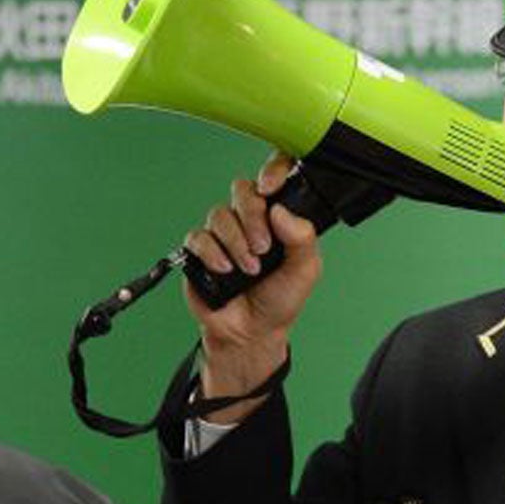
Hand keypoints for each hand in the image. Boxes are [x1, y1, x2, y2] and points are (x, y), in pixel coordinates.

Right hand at [183, 155, 323, 419]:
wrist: (252, 332)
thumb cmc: (280, 299)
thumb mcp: (305, 269)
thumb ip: (302, 237)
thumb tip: (280, 209)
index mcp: (277, 217)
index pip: (273, 177)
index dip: (271, 171)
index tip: (271, 188)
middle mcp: (249, 219)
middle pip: (243, 191)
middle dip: (253, 216)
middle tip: (263, 247)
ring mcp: (223, 233)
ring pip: (220, 214)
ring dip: (236, 241)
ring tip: (249, 269)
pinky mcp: (200, 250)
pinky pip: (198, 236)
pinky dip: (212, 252)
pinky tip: (225, 269)